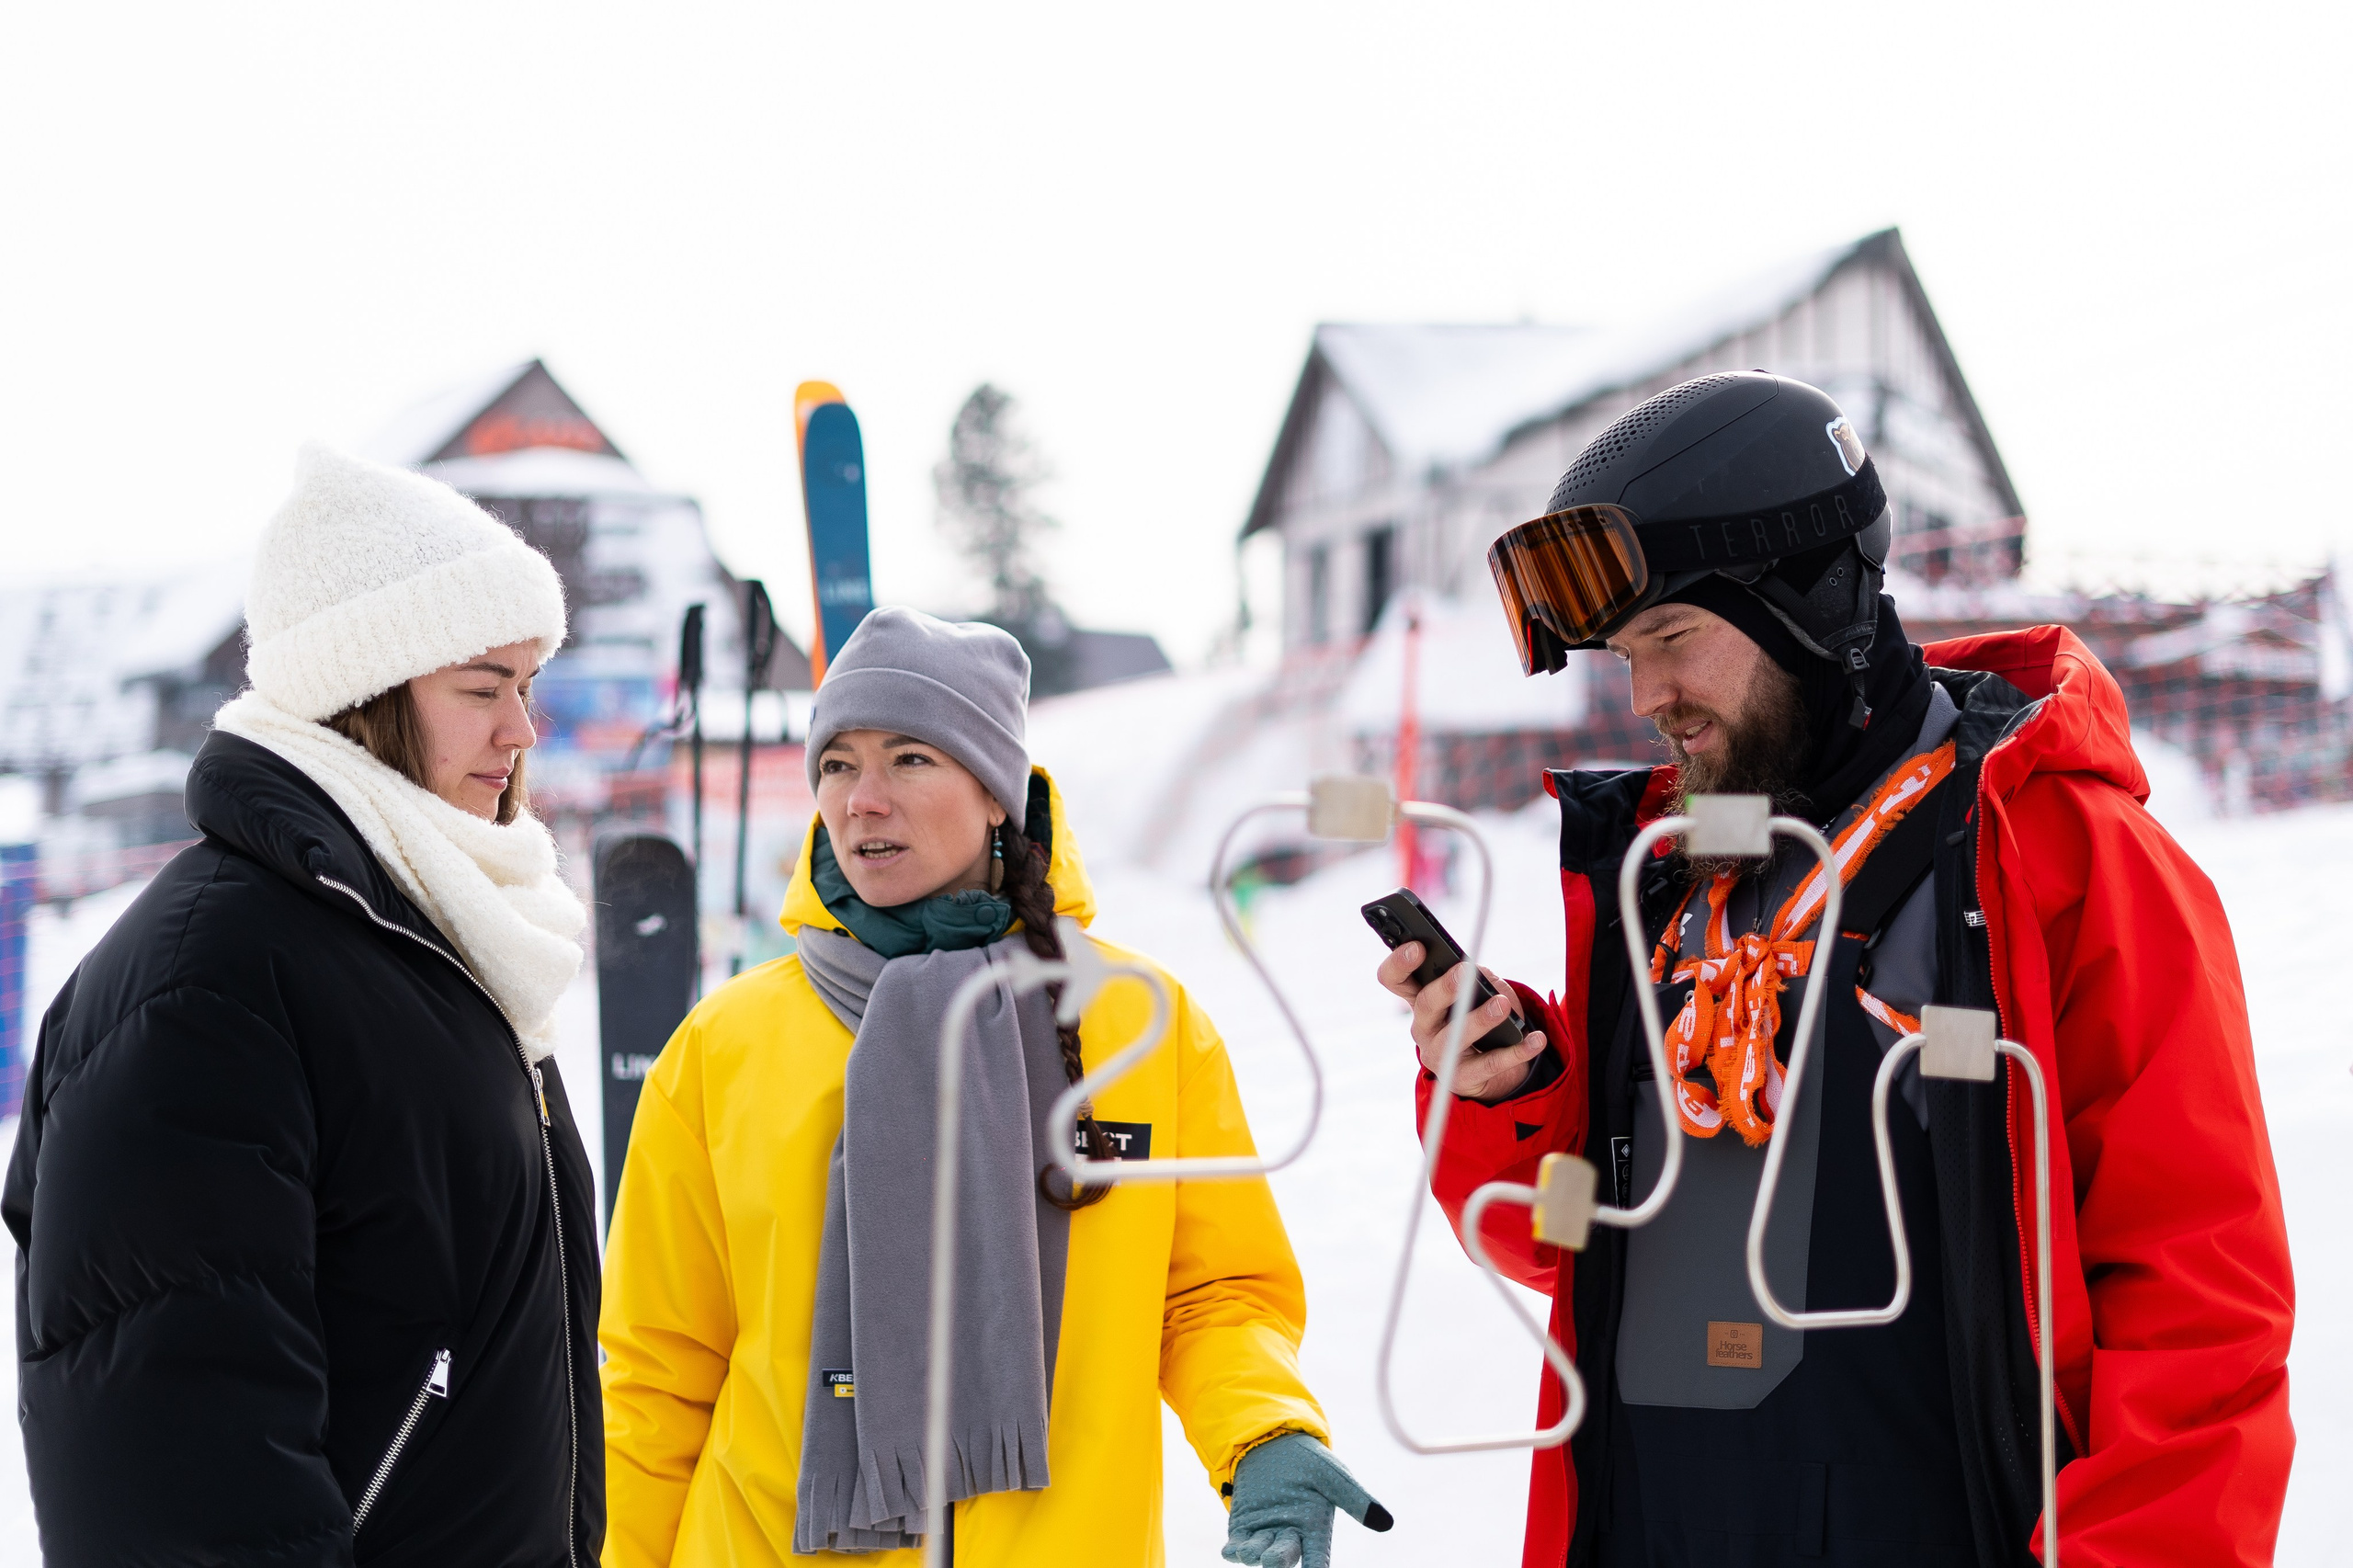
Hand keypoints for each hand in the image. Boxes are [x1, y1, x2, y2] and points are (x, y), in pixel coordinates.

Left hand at [1222, 1433, 1392, 1567]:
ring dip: (1254, 1554)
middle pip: (1285, 1558)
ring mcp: (1265, 1533)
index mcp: (1315, 1528)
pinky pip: (1238, 1545)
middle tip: (1273, 1561)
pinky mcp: (1243, 1526)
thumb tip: (1386, 1523)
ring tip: (1250, 1551)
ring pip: (1259, 1553)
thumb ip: (1356, 1499)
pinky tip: (1230, 1551)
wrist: (1273, 1442)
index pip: (1319, 1560)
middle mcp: (1290, 1536)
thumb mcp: (1334, 1475)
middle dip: (1279, 1561)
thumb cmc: (1309, 1461)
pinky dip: (1234, 1550)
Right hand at [1375, 945, 1548, 1103]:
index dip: (1399, 963)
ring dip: (1478, 1020)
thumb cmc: (1476, 1013)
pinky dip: (1517, 1051)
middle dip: (1444, 988)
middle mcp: (1423, 1027)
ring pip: (1452, 1039)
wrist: (1487, 1064)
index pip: (1394, 979)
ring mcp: (1438, 1055)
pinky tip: (1536, 1039)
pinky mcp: (1462, 1077)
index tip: (1418, 947)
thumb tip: (1480, 976)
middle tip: (1464, 973)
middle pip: (1424, 1005)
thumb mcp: (1476, 989)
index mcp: (1419, 998)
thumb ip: (1476, 977)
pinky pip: (1490, 1064)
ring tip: (1502, 1005)